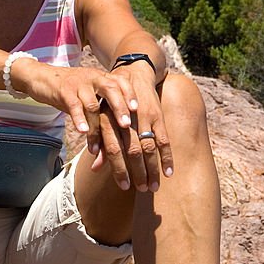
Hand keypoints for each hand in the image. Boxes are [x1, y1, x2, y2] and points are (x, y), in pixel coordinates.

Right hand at [13, 62, 136, 144]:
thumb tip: (117, 137)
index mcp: (102, 78)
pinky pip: (74, 106)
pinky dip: (79, 120)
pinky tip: (82, 132)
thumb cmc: (72, 91)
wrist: (43, 77)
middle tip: (126, 125)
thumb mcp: (90, 95)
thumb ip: (102, 111)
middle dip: (120, 107)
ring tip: (100, 143)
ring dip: (97, 125)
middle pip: (111, 89)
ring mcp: (78, 84)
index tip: (137, 109)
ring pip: (92, 104)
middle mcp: (93, 78)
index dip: (130, 94)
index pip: (121, 82)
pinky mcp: (63, 91)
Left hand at [90, 63, 173, 191]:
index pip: (114, 150)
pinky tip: (169, 171)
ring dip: (153, 169)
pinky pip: (164, 139)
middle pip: (133, 151)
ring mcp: (145, 117)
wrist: (133, 73)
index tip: (124, 187)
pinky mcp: (158, 116)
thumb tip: (95, 168)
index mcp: (110, 121)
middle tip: (143, 190)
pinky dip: (167, 156)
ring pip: (149, 147)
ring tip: (154, 186)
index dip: (119, 170)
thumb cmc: (113, 101)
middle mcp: (127, 119)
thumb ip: (100, 143)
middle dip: (139, 173)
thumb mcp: (102, 118)